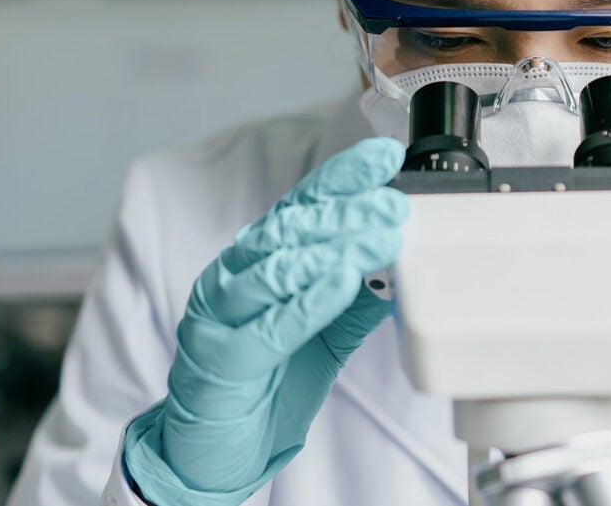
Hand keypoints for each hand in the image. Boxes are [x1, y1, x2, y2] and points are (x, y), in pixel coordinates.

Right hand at [124, 138, 406, 503]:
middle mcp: (233, 277)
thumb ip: (354, 302)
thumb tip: (399, 268)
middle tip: (393, 204)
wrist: (211, 453)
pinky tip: (342, 282)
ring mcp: (221, 315)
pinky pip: (270, 325)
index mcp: (256, 262)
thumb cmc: (263, 386)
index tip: (383, 156)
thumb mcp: (322, 337)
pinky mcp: (221, 358)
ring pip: (279, 268)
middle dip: (348, 212)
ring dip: (335, 248)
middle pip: (292, 230)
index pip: (301, 206)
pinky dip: (308, 301)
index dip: (342, 178)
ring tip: (380, 236)